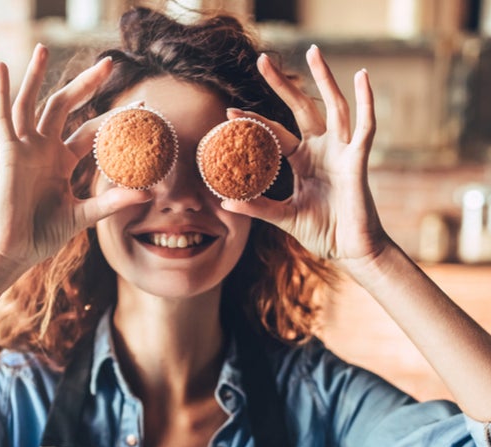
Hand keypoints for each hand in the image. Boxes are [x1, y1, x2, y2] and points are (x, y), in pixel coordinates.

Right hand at [0, 45, 150, 269]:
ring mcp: (24, 149)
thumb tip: (149, 193)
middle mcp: (44, 149)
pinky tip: (1, 67)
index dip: (114, 118)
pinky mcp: (7, 153)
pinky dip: (0, 92)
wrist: (14, 251)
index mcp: (61, 161)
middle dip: (86, 83)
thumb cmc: (43, 235)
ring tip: (43, 47)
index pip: (91, 130)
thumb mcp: (83, 216)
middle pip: (65, 105)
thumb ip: (112, 202)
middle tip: (109, 62)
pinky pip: (2, 117)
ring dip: (36, 75)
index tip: (142, 104)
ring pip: (31, 102)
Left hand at [221, 45, 389, 266]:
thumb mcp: (283, 217)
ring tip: (313, 51)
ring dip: (324, 78)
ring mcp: (341, 152)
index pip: (274, 133)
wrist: (351, 251)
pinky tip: (362, 78)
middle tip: (262, 59)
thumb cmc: (322, 232)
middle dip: (282, 84)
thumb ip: (258, 207)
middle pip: (301, 108)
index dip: (254, 121)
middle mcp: (321, 150)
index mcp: (302, 161)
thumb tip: (225, 202)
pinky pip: (364, 126)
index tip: (229, 112)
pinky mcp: (358, 160)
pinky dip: (366, 102)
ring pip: (333, 106)